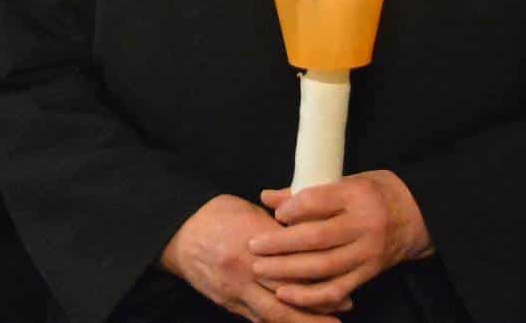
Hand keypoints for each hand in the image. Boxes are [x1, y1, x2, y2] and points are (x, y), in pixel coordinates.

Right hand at [161, 196, 346, 322]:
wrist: (179, 233)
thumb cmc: (216, 216)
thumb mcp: (250, 213)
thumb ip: (279, 229)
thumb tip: (309, 236)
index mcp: (254, 243)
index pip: (293, 264)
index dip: (320, 277)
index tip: (344, 280)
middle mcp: (245, 270)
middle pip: (287, 295)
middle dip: (317, 306)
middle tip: (345, 307)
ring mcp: (235, 290)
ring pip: (273, 314)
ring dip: (302, 321)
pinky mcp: (227, 303)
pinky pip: (256, 319)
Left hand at [250, 172, 432, 312]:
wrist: (417, 214)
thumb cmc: (375, 193)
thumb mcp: (346, 181)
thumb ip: (307, 192)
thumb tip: (267, 197)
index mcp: (356, 194)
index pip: (317, 201)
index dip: (291, 209)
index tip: (274, 214)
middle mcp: (363, 224)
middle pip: (316, 237)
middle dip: (280, 244)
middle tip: (253, 246)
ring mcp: (366, 252)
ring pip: (323, 267)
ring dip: (288, 271)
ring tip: (261, 269)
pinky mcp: (368, 273)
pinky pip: (335, 290)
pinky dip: (309, 296)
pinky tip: (285, 293)